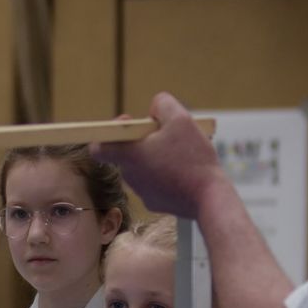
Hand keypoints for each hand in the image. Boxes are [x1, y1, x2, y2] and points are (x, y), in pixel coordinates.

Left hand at [92, 93, 222, 221]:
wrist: (209, 198)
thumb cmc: (192, 158)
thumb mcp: (180, 119)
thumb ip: (162, 105)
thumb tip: (153, 108)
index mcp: (129, 156)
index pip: (98, 147)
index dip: (108, 132)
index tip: (129, 124)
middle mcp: (130, 176)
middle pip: (129, 151)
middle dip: (145, 139)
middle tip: (169, 134)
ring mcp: (141, 192)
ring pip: (144, 166)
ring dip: (158, 155)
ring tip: (182, 152)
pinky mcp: (154, 202)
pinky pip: (156, 182)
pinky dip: (167, 173)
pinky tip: (186, 169)